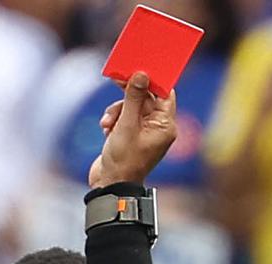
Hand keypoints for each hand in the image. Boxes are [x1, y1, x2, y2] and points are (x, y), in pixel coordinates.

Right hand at [88, 72, 176, 187]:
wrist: (109, 185)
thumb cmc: (123, 161)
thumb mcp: (126, 125)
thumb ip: (133, 98)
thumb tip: (141, 75)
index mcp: (165, 126)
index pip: (164, 94)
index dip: (152, 80)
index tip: (138, 70)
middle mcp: (157, 128)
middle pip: (145, 98)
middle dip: (128, 96)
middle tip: (117, 80)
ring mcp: (143, 132)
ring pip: (131, 107)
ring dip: (117, 110)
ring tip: (107, 123)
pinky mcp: (129, 136)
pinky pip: (123, 118)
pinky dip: (113, 120)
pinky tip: (105, 129)